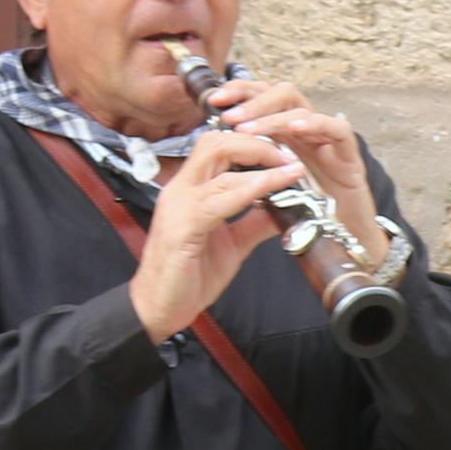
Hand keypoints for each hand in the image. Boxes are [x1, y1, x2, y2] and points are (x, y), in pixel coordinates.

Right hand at [129, 130, 305, 339]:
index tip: (286, 155)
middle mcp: (181, 189)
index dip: (253, 145)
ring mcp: (179, 205)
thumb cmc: (189, 275)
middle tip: (289, 156)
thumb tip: (286, 207)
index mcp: (190, 190)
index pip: (218, 147)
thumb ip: (255, 222)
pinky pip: (219, 199)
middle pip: (216, 142)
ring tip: (291, 167)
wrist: (159, 307)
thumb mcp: (233, 244)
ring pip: (218, 161)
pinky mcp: (183, 226)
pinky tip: (273, 189)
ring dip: (260, 161)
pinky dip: (251, 189)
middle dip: (256, 143)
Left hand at [194, 74, 381, 244]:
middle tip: (228, 115)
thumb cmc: (311, 220)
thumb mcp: (271, 196)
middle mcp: (307, 133)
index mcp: (288, 138)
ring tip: (248, 128)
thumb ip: (252, 179)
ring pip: (302, 107)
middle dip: (251, 97)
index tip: (214, 100)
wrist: (348, 245)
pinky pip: (337, 130)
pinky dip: (315, 124)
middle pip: (280, 93)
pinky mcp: (351, 158)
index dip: (240, 93)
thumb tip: (217, 167)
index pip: (264, 100)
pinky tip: (293, 127)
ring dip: (272, 114)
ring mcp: (329, 143)